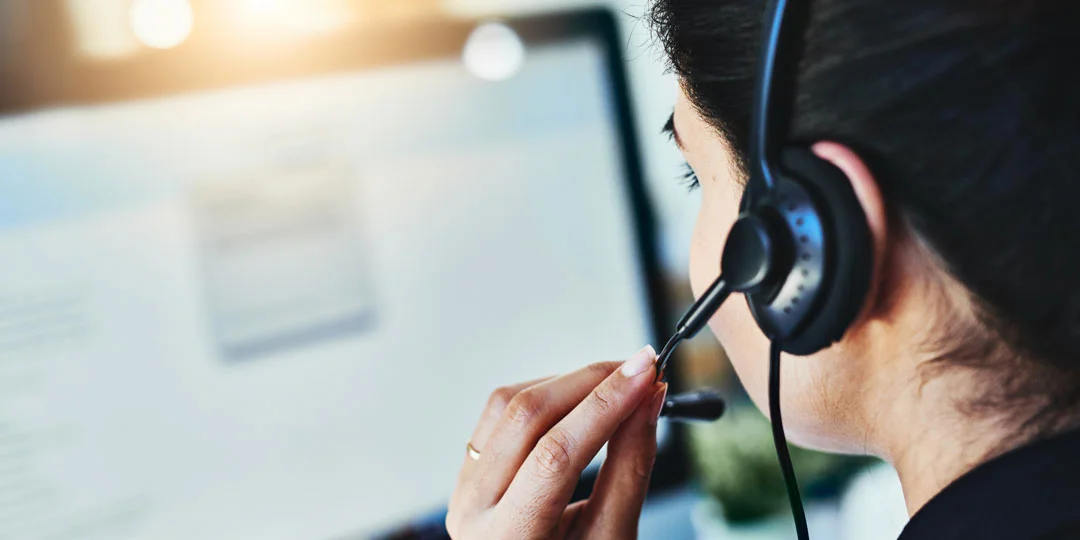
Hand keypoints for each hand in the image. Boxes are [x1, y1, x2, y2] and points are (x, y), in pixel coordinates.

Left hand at [446, 347, 666, 539]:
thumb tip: (649, 399)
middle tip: (642, 368)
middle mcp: (472, 510)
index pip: (556, 455)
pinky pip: (500, 413)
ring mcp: (464, 488)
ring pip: (508, 404)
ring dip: (567, 382)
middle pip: (527, 417)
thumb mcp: (611, 538)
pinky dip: (544, 394)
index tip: (647, 372)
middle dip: (590, 382)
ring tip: (616, 382)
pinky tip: (579, 398)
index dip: (606, 405)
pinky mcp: (469, 470)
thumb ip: (630, 466)